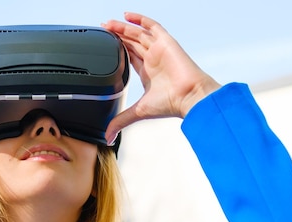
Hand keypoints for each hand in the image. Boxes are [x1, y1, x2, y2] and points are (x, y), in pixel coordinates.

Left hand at [102, 12, 221, 143]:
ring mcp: (159, 49)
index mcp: (147, 73)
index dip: (118, 49)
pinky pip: (152, 26)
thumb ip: (121, 121)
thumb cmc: (170, 104)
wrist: (189, 96)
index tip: (105, 44)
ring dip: (123, 28)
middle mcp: (153, 60)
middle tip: (103, 30)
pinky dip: (140, 19)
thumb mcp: (138, 112)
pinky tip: (127, 15)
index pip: (130, 56)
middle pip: (132, 43)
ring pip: (138, 34)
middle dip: (118, 36)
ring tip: (108, 23)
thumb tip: (108, 137)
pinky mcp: (166, 42)